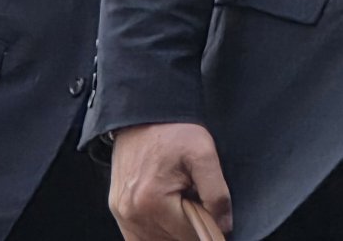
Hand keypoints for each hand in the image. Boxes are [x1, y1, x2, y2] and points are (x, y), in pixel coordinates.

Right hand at [109, 123, 232, 240]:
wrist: (143, 115)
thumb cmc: (173, 131)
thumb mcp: (204, 154)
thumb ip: (217, 192)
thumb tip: (224, 225)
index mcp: (152, 202)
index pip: (189, 235)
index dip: (208, 225)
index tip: (214, 209)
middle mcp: (131, 214)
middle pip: (172, 240)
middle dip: (190, 226)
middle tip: (197, 200)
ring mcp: (121, 214)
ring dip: (174, 230)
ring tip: (183, 203)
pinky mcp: (117, 209)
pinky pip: (137, 236)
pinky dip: (155, 232)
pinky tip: (168, 216)